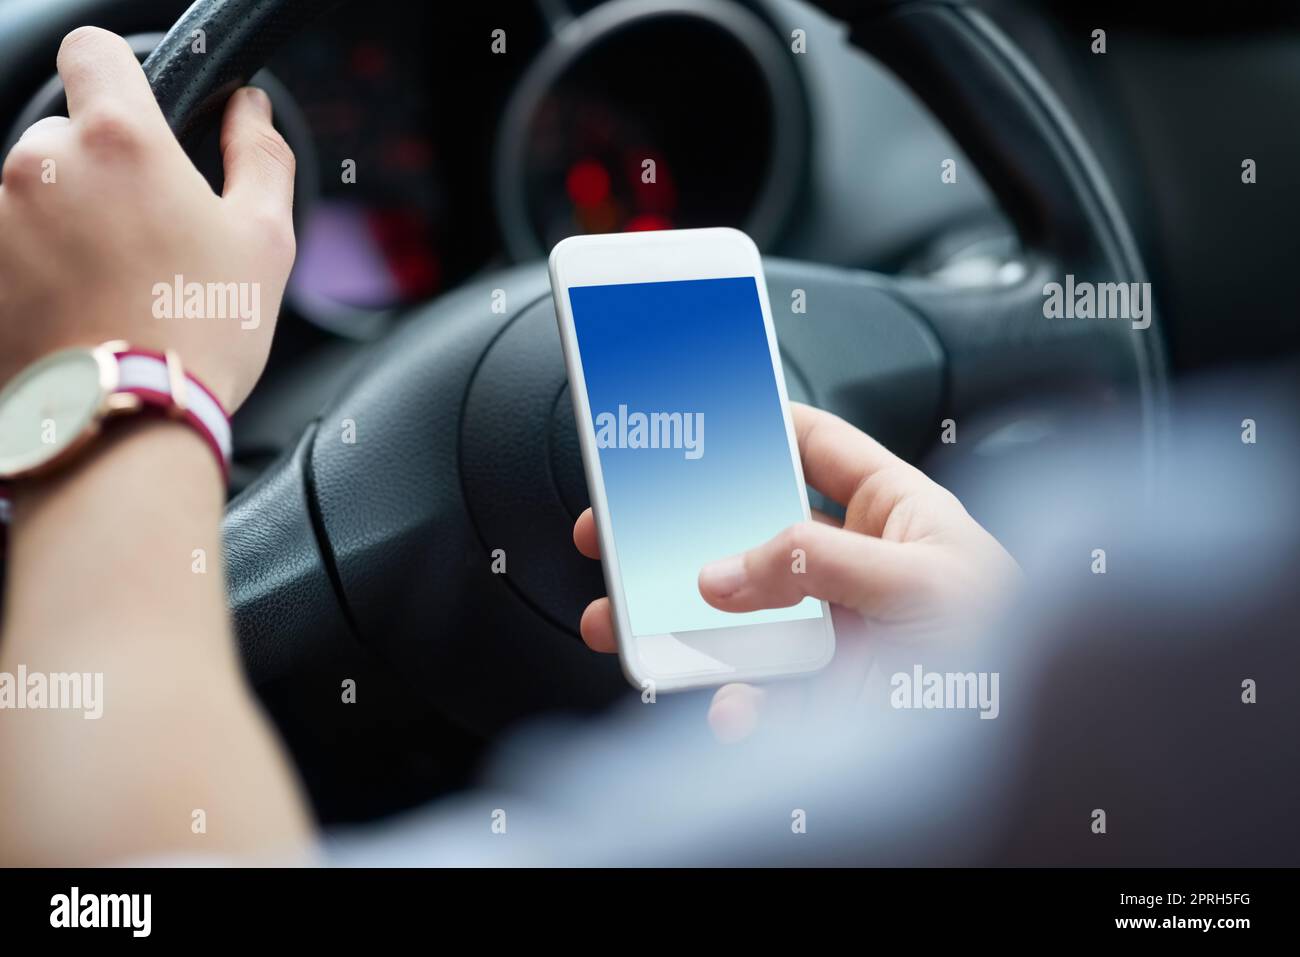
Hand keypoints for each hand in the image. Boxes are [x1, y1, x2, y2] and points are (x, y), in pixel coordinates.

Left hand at [0, 27, 296, 410]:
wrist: (123, 426)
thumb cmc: (199, 334)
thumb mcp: (265, 241)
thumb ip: (260, 156)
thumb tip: (250, 111)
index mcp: (119, 141)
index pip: (92, 51)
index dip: (119, 74)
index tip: (138, 113)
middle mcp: (41, 165)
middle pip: (64, 137)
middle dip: (101, 175)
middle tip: (147, 240)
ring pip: (33, 195)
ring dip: (66, 223)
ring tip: (113, 288)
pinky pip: (11, 247)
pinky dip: (38, 268)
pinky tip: (81, 311)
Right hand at [573, 402, 1020, 740]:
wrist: (1032, 759)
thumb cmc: (1017, 650)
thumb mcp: (925, 581)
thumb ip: (821, 564)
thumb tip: (725, 571)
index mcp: (894, 514)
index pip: (816, 448)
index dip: (759, 426)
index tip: (695, 423)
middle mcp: (856, 569)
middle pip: (754, 537)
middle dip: (686, 537)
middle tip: (623, 534)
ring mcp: (836, 635)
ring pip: (742, 619)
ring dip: (682, 624)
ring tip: (625, 625)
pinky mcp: (825, 699)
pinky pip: (759, 693)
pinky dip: (734, 703)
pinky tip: (733, 707)